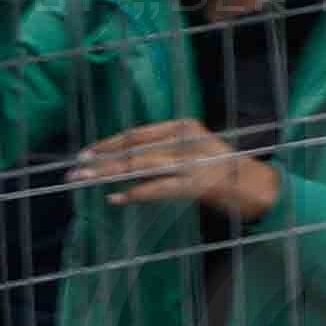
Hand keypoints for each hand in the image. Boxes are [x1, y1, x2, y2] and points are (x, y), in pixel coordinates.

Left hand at [70, 122, 282, 222]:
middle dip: (102, 162)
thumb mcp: (191, 147)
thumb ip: (162, 148)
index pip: (138, 134)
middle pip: (135, 151)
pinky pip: (158, 189)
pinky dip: (135, 194)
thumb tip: (120, 157)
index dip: (109, 144)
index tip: (84, 154)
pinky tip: (115, 198)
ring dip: (109, 175)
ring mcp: (191, 164)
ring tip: (85, 181)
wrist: (251, 183)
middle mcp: (187, 141)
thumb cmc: (215, 165)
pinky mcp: (195, 186)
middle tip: (74, 171)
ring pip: (141, 167)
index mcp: (184, 127)